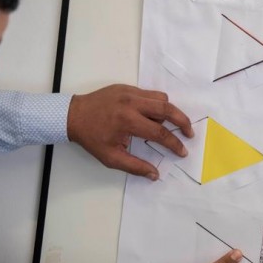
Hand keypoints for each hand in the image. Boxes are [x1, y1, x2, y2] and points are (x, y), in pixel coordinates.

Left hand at [66, 84, 193, 179]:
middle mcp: (132, 103)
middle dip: (182, 121)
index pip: (159, 132)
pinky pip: (149, 94)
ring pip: (161, 98)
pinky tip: (154, 115)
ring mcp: (130, 92)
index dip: (174, 144)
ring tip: (171, 124)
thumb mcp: (111, 157)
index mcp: (128, 121)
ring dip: (170, 111)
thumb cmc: (91, 138)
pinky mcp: (127, 87)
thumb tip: (155, 174)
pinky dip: (157, 104)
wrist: (72, 115)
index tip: (182, 151)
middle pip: (167, 108)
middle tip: (189, 132)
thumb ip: (135, 166)